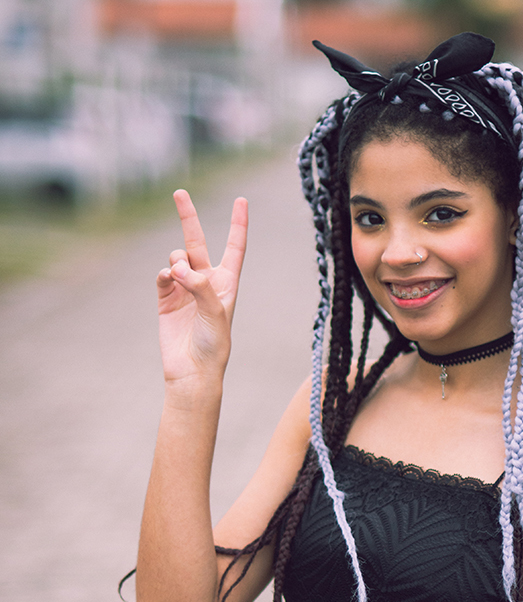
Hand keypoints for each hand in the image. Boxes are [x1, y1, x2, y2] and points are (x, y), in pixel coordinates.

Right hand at [156, 189, 247, 388]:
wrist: (192, 371)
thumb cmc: (213, 346)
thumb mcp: (216, 314)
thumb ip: (200, 286)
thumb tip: (178, 267)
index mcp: (227, 284)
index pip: (235, 247)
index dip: (238, 224)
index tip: (242, 200)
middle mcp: (206, 282)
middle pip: (197, 241)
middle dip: (188, 217)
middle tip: (179, 192)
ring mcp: (184, 288)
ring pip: (177, 258)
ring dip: (177, 260)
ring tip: (180, 276)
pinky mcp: (166, 298)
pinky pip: (163, 274)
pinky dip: (165, 274)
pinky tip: (169, 281)